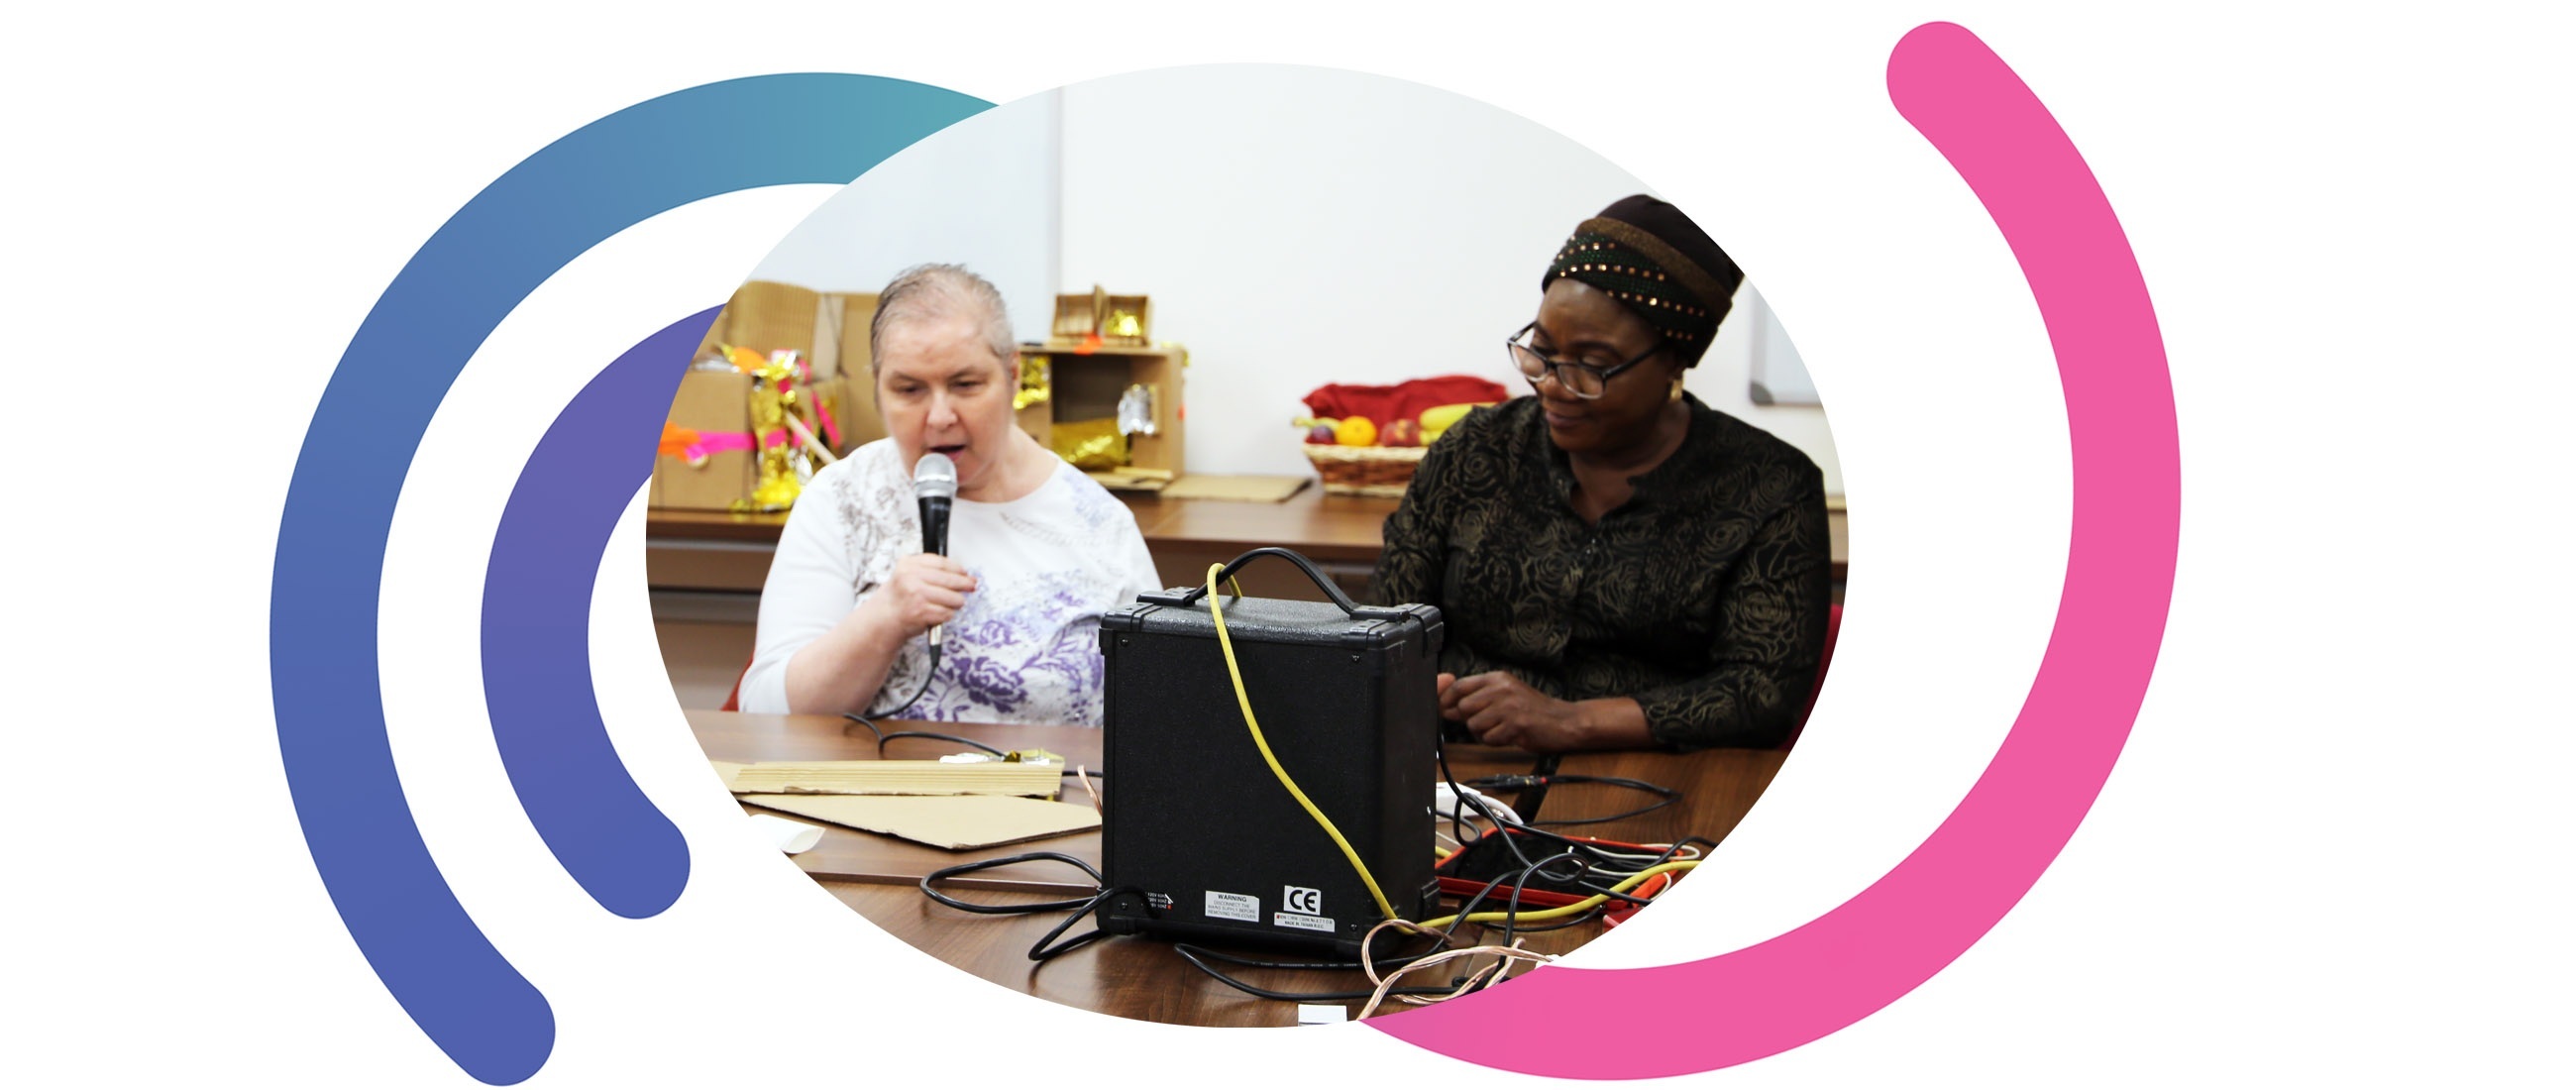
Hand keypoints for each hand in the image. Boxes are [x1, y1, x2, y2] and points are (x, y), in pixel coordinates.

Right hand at [870, 553, 976, 637]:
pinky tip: (942, 613)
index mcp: (908, 564)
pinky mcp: (921, 612)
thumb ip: (930, 569)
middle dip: (964, 584)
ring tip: (955, 602)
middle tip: (972, 586)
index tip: (965, 572)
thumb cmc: (901, 596)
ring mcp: (916, 595)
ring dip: (957, 602)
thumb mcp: (908, 573)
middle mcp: (911, 578)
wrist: (885, 617)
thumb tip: (963, 573)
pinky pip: (946, 612)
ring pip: (951, 597)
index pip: (940, 563)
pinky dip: (948, 614)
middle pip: (949, 579)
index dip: (957, 568)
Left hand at [1446, 671, 1589, 752]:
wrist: (1564, 721)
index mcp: (1497, 678)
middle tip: (1488, 723)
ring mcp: (1509, 706)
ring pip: (1474, 725)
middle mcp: (1502, 688)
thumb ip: (1477, 698)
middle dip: (1470, 720)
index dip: (1447, 700)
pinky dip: (1496, 742)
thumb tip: (1446, 707)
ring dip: (1484, 733)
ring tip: (1501, 729)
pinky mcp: (1516, 724)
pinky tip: (1509, 735)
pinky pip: (1489, 739)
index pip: (1460, 686)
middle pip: (1464, 707)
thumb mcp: (1504, 694)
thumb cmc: (1532, 709)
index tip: (1446, 710)